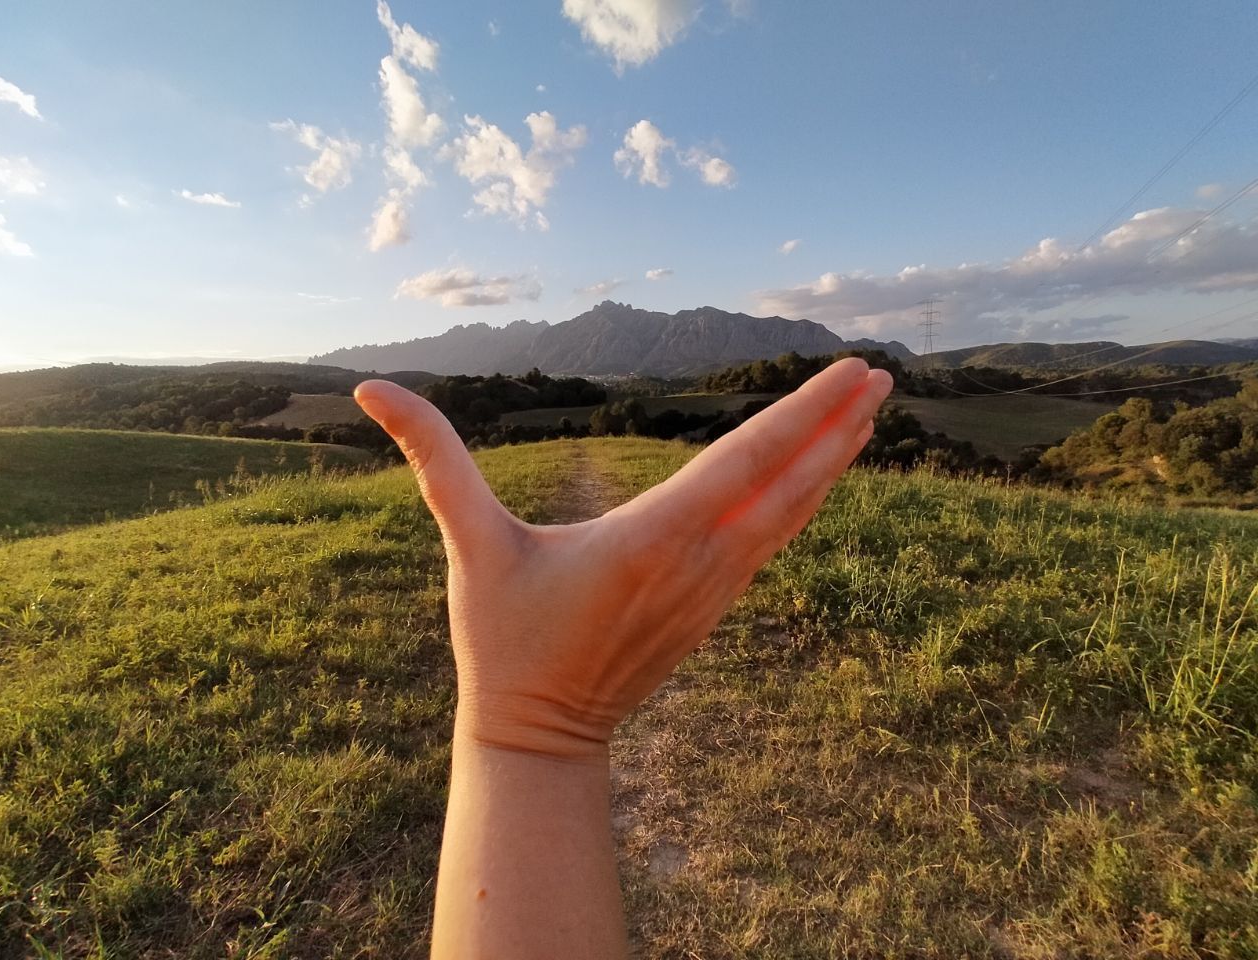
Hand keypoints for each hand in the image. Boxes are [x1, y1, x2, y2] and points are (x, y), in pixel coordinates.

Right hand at [355, 358, 892, 760]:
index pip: (745, 461)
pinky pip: (774, 544)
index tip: (853, 373)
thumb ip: (433, 461)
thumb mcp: (470, 546)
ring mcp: (714, 590)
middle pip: (789, 485)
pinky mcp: (713, 607)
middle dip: (839, 427)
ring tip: (870, 418)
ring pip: (791, 517)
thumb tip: (372, 389)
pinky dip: (805, 503)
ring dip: (832, 464)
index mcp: (651, 539)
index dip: (803, 413)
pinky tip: (818, 482)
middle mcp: (699, 562)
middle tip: (885, 375)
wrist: (539, 740)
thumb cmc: (503, 641)